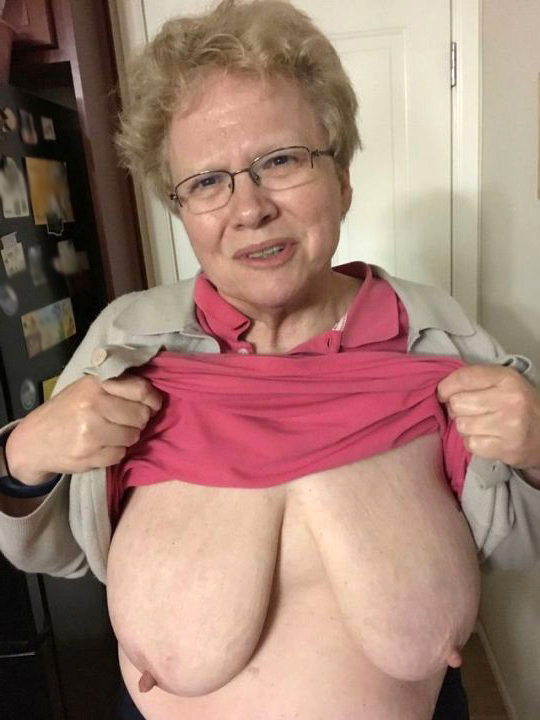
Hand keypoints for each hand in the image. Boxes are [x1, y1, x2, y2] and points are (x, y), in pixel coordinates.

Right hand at [6, 374, 161, 485]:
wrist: (34, 440)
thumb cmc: (66, 412)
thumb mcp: (86, 389)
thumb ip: (114, 388)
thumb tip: (151, 395)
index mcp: (95, 385)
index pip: (140, 390)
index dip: (153, 399)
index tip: (154, 404)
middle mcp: (93, 405)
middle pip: (141, 415)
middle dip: (139, 420)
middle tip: (126, 421)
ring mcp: (91, 431)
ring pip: (132, 436)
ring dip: (127, 437)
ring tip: (110, 433)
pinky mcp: (89, 454)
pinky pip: (120, 454)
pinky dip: (115, 452)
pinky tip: (100, 446)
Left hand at [437, 364, 539, 468]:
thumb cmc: (519, 406)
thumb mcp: (503, 382)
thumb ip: (475, 379)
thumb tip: (442, 389)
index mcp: (507, 378)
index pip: (463, 377)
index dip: (446, 387)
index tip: (444, 393)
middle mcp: (510, 400)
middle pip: (457, 403)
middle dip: (457, 409)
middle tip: (469, 411)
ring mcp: (509, 425)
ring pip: (461, 425)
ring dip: (465, 427)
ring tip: (480, 425)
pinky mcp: (506, 448)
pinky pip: (470, 443)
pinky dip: (473, 442)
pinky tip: (485, 437)